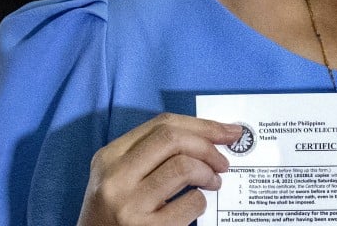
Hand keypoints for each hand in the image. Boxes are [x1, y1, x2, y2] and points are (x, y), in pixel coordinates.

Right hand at [77, 113, 242, 224]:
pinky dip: (202, 201)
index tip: (226, 130)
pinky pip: (189, 203)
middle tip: (223, 160)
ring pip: (183, 167)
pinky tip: (197, 205)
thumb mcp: (119, 176)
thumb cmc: (114, 213)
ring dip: (208, 172)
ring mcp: (130, 205)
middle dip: (208, 144)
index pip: (162, 124)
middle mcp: (116, 178)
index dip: (201, 124)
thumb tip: (208, 137)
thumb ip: (151, 154)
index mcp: (109, 157)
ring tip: (213, 182)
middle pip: (173, 139)